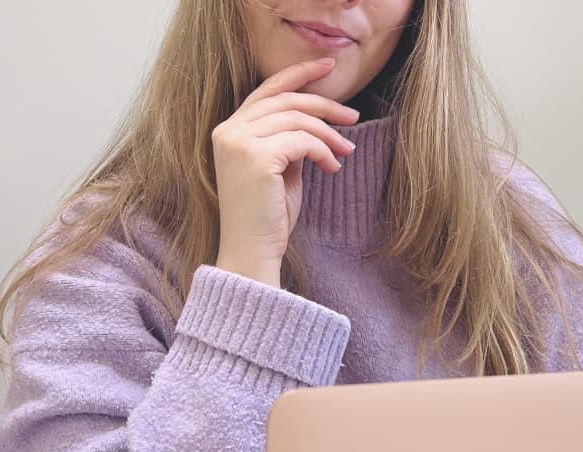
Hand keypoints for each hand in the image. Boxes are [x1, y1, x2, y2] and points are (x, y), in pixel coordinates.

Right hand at [211, 57, 360, 287]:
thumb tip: (314, 123)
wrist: (252, 251)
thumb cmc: (268, 217)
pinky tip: (332, 168)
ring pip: (297, 119)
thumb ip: (287, 141)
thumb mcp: (279, 169)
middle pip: (286, 100)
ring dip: (329, 134)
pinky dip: (323, 151)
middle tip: (353, 117)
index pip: (267, 90)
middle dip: (324, 105)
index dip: (299, 74)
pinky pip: (302, 140)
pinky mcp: (256, 157)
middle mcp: (229, 131)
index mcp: (229, 130)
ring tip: (346, 152)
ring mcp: (239, 142)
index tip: (328, 67)